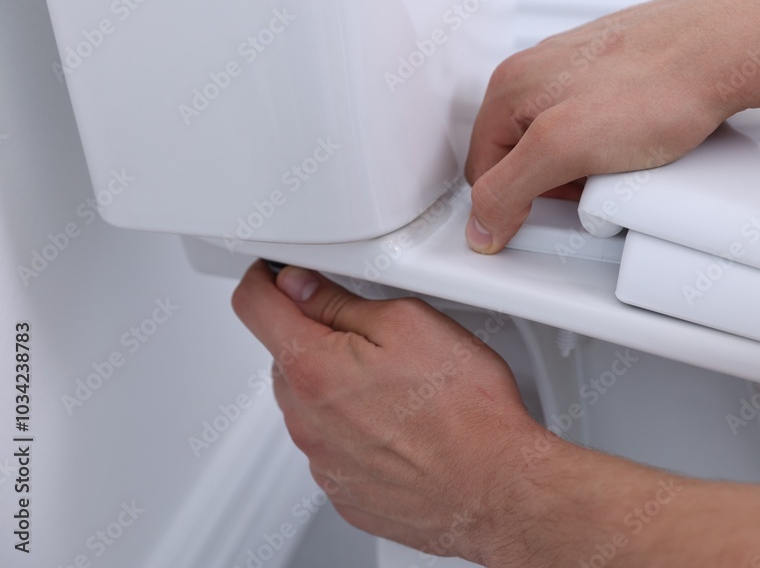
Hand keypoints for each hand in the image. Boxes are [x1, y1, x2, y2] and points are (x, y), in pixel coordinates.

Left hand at [231, 261, 565, 563]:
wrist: (495, 486)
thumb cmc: (466, 411)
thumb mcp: (409, 323)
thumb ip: (341, 301)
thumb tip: (302, 287)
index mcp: (314, 368)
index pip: (254, 307)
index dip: (264, 280)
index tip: (276, 276)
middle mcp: (306, 419)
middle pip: (286, 357)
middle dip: (317, 338)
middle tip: (374, 335)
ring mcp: (323, 462)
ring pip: (310, 404)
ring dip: (338, 387)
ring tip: (400, 388)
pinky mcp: (344, 492)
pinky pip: (333, 448)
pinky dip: (355, 431)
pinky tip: (402, 427)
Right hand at [464, 0, 759, 254]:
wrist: (725, 51)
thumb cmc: (654, 85)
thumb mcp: (562, 150)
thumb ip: (508, 191)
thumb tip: (480, 224)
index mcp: (510, 86)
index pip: (483, 170)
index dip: (511, 205)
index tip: (540, 219)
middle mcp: (539, 72)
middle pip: (520, 156)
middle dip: (550, 184)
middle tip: (588, 191)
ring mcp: (578, 71)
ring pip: (561, 143)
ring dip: (582, 167)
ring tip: (619, 168)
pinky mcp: (615, 75)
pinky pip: (597, 126)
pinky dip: (612, 147)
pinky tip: (638, 148)